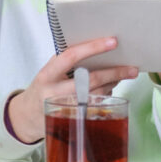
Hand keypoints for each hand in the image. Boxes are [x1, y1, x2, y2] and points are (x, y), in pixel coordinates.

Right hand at [6, 37, 138, 143]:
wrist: (28, 116)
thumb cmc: (43, 89)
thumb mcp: (48, 73)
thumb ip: (66, 62)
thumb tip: (96, 48)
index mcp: (47, 75)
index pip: (70, 56)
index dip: (92, 48)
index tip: (112, 41)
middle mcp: (55, 93)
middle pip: (91, 80)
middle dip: (114, 73)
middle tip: (131, 68)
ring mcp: (66, 108)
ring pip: (97, 94)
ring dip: (113, 83)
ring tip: (124, 74)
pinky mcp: (75, 120)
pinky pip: (97, 105)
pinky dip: (106, 94)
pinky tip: (110, 88)